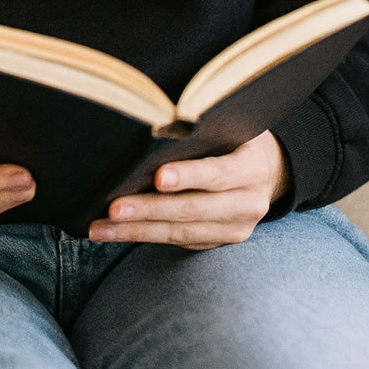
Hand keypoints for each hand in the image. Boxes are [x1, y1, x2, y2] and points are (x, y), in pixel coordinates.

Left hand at [87, 130, 289, 249]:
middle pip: (193, 210)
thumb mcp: (232, 126)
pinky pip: (179, 242)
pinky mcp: (219, 241)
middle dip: (149, 210)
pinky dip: (145, 236)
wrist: (269, 170)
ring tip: (99, 229)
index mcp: (252, 168)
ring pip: (181, 233)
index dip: (189, 176)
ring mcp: (235, 229)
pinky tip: (117, 232)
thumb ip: (204, 131)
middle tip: (113, 209)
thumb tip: (154, 127)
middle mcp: (248, 204)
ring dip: (137, 232)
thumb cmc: (238, 137)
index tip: (157, 178)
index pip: (219, 173)